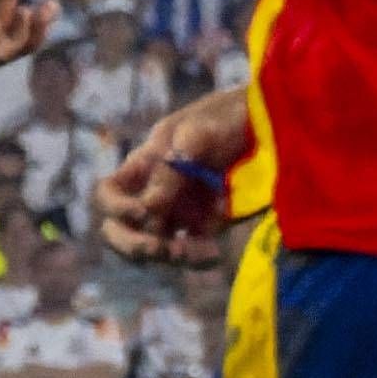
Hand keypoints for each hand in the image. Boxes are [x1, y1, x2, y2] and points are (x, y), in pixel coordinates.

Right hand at [99, 82, 254, 263]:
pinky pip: (190, 253)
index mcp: (144, 166)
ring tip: (198, 252)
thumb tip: (148, 208)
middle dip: (132, 246)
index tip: (139, 212)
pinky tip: (213, 254)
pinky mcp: (206, 227)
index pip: (108, 194)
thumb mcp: (194, 133)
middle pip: (121, 231)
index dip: (114, 208)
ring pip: (155, 247)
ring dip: (168, 257)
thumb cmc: (225, 118)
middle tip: (158, 250)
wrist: (268, 125)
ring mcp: (179, 212)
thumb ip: (169, 169)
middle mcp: (155, 192)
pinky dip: (197, 259)